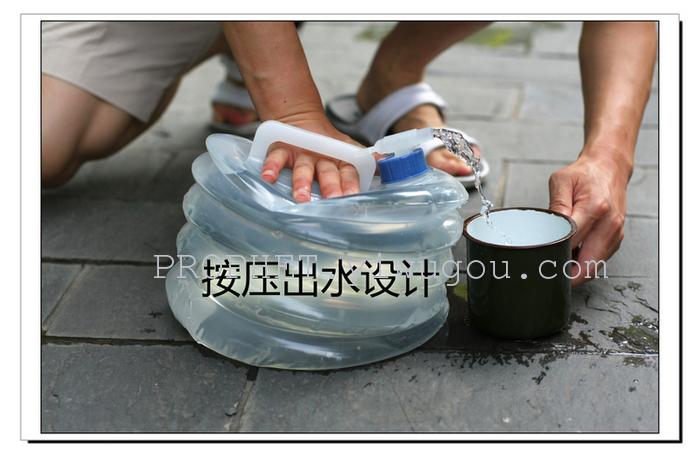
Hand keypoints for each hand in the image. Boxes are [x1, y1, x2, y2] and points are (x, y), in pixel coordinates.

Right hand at [260, 112, 362, 201]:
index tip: (353, 195)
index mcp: (339, 161)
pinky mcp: (282, 150)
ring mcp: (301, 154)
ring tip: (300, 197)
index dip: (351, 183)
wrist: (300, 120)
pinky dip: (271, 167)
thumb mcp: (348, 152)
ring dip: (302, 182)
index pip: (349, 172)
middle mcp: (322, 158)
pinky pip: (276, 158)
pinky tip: (268, 177)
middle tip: (333, 198)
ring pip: (303, 168)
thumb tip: (386, 160)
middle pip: (327, 172)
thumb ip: (366, 160)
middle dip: (330, 186)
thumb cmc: (327, 146)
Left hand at [548, 148, 631, 285]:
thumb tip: (549, 230)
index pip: (571, 242)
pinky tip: (571, 257)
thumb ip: (556, 206)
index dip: (555, 254)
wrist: (609, 167)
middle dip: (567, 274)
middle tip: (548, 273)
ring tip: (557, 264)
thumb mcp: (561, 181)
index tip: (543, 261)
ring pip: (595, 266)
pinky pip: (600, 260)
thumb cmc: (585, 173)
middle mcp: (609, 224)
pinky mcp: (617, 238)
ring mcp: (616, 233)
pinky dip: (585, 263)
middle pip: (587, 264)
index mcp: (595, 208)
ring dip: (576, 271)